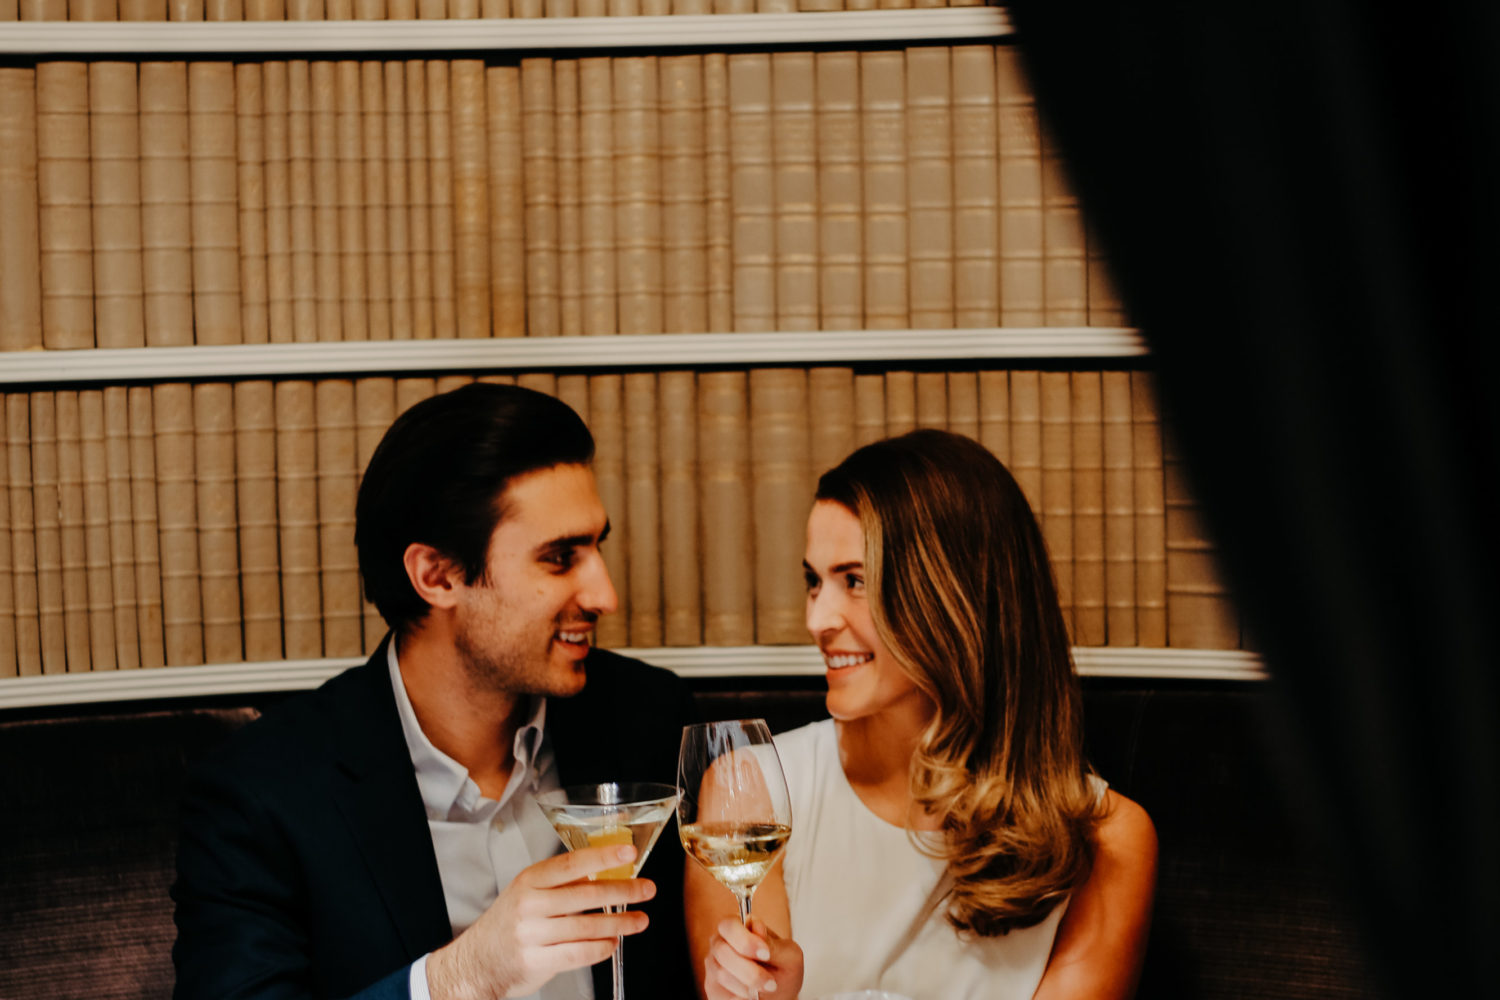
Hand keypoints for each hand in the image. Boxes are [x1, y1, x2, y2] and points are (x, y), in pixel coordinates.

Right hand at [427, 843, 655, 999]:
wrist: (477, 962)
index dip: (603, 856)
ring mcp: (531, 934)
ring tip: (639, 920)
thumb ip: (562, 884)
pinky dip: (601, 948)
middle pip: (585, 894)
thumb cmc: (509, 924)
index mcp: (530, 880)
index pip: (571, 863)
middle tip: (646, 889)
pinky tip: (613, 943)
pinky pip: (578, 954)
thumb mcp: (529, 893)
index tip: (628, 852)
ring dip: (619, 923)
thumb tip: (606, 871)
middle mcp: (529, 904)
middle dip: (623, 891)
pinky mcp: (535, 961)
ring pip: (586, 927)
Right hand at [703, 916, 803, 999]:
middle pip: (723, 951)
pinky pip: (722, 994)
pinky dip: (741, 997)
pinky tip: (752, 996)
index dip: (745, 940)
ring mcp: (713, 966)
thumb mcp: (789, 957)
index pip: (730, 925)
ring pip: (722, 975)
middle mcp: (720, 943)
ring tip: (766, 989)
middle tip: (771, 983)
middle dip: (749, 971)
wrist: (779, 995)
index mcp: (738, 927)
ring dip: (748, 986)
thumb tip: (757, 928)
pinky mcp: (713, 988)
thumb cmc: (784, 971)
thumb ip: (774, 943)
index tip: (765, 955)